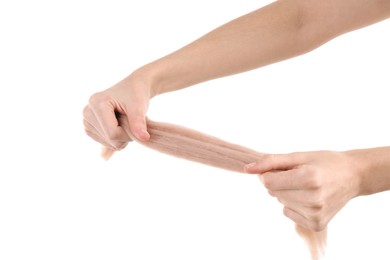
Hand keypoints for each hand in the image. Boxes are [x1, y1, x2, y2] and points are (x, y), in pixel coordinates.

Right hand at [83, 73, 151, 154]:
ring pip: (108, 143)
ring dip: (122, 137)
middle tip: (131, 120)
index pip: (112, 133)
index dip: (129, 134)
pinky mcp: (89, 128)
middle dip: (126, 135)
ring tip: (125, 120)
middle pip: (110, 139)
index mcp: (97, 103)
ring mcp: (86, 121)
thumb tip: (145, 138)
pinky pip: (106, 143)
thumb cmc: (136, 94)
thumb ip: (139, 122)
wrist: (132, 88)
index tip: (138, 125)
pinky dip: (117, 138)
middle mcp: (87, 112)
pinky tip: (120, 125)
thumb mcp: (139, 106)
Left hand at [245, 151, 361, 230]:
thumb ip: (270, 161)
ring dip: (287, 193)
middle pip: (273, 192)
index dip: (269, 173)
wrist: (353, 176)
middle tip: (301, 176)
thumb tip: (247, 169)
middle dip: (280, 182)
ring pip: (280, 202)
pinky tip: (309, 197)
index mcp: (309, 178)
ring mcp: (316, 214)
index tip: (282, 168)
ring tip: (307, 186)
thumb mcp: (298, 156)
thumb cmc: (324, 162)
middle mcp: (313, 199)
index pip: (268, 182)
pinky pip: (287, 212)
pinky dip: (293, 204)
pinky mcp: (316, 224)